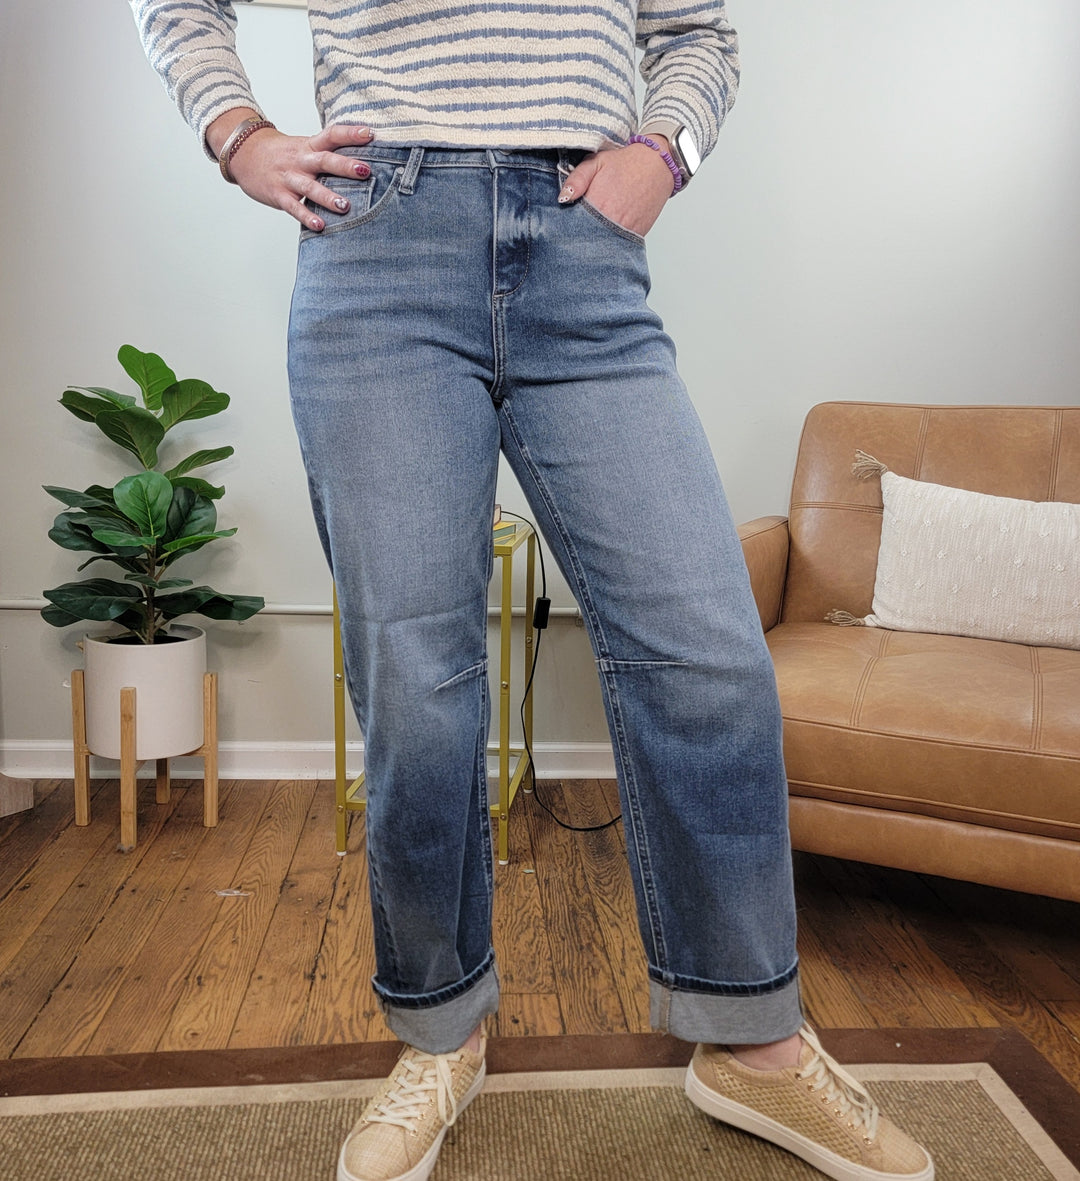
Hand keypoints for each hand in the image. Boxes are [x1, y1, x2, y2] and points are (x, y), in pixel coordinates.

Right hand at [207, 109, 375, 231]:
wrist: (242, 153)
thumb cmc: (281, 154)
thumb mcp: (304, 146)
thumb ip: (328, 152)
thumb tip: (362, 160)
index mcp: (309, 146)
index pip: (331, 135)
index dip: (350, 134)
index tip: (369, 133)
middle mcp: (301, 160)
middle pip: (324, 160)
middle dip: (345, 166)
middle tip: (365, 171)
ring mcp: (289, 178)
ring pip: (310, 187)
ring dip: (328, 197)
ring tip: (345, 206)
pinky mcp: (279, 195)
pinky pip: (294, 207)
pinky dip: (306, 216)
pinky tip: (320, 225)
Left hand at [557, 139, 675, 236]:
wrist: (658, 165)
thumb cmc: (625, 163)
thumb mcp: (595, 162)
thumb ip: (576, 179)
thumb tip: (563, 198)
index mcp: (596, 204)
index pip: (572, 225)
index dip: (566, 225)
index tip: (562, 224)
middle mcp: (610, 222)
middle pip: (586, 239)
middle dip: (578, 236)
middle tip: (573, 231)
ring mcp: (623, 231)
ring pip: (602, 245)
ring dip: (594, 241)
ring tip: (592, 230)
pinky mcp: (635, 236)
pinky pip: (617, 246)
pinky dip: (610, 242)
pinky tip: (606, 233)